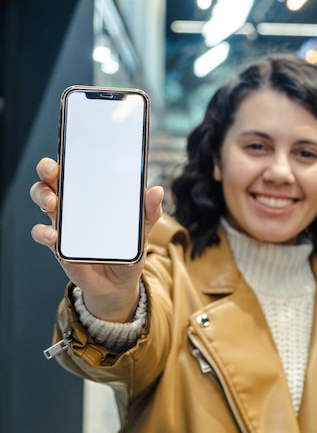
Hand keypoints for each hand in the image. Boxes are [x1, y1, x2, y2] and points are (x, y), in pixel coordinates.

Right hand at [30, 157, 163, 320]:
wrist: (119, 283)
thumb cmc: (128, 247)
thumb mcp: (143, 227)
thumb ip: (149, 210)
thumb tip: (157, 190)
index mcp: (93, 192)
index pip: (77, 167)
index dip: (69, 154)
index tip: (68, 149)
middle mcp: (74, 202)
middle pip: (51, 178)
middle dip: (47, 170)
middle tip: (53, 173)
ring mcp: (64, 222)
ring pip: (42, 199)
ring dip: (42, 196)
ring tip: (52, 204)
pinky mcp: (58, 244)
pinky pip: (42, 233)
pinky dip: (43, 232)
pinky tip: (54, 235)